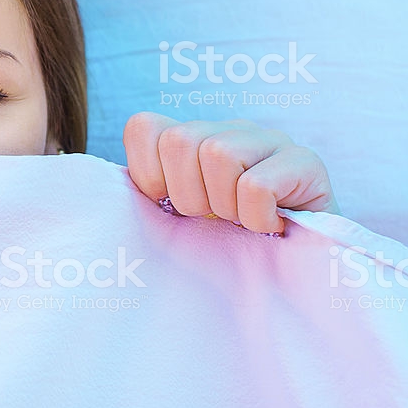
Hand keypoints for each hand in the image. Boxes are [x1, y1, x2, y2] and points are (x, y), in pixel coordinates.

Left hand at [123, 112, 338, 234]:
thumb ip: (143, 197)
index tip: (169, 205)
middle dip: (188, 195)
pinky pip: (256, 185)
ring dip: (225, 206)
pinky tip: (270, 226)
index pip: (144, 127)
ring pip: (218, 154)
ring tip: (241, 221)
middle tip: (213, 219)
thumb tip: (102, 197)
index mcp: (192, 137)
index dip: (148, 174)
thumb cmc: (225, 248)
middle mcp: (229, 129)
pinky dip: (255, 216)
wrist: (296, 280)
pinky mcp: (306, 162)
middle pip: (180, 140)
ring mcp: (270, 139)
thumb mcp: (174, 220)